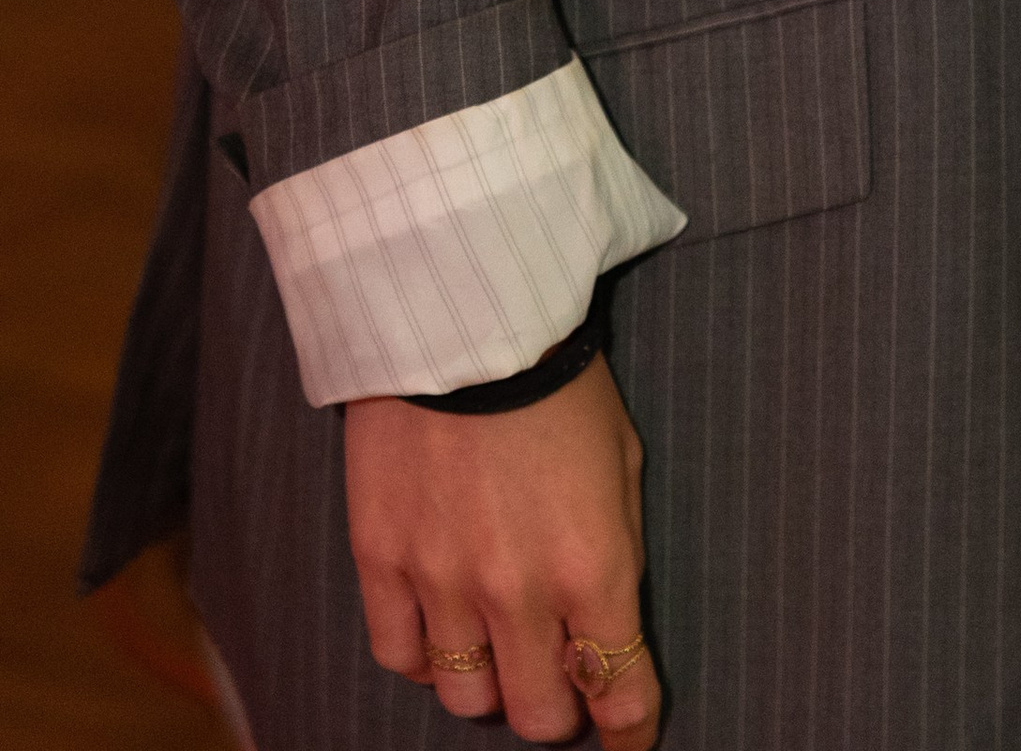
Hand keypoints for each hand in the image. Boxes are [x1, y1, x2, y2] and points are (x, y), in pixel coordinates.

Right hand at [344, 354, 659, 740]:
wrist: (468, 318)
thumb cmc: (561, 382)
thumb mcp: (622, 463)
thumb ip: (616, 557)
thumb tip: (604, 629)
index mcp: (593, 566)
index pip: (620, 690)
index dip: (629, 727)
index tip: (629, 738)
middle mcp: (519, 593)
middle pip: (535, 717)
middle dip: (556, 708)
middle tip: (556, 677)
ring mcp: (444, 583)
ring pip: (465, 700)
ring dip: (488, 681)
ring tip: (495, 642)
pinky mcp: (383, 562)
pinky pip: (400, 658)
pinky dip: (424, 658)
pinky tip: (440, 626)